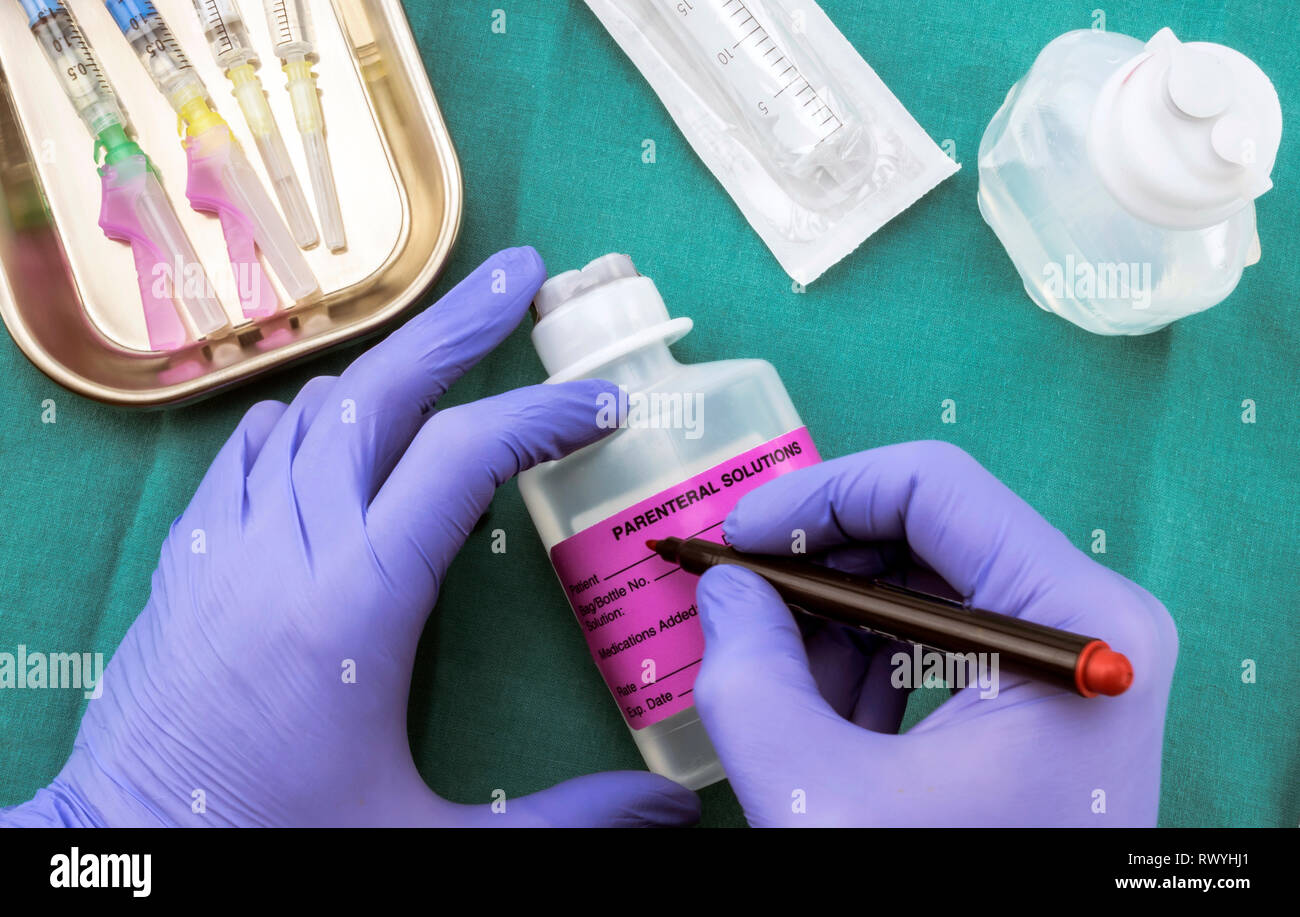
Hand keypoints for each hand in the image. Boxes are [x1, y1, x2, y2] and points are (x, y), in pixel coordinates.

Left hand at [1, 247, 698, 827]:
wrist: (132, 854)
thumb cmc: (278, 840)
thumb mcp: (430, 842)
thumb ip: (563, 820)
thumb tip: (671, 809)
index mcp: (358, 604)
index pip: (461, 459)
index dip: (540, 418)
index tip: (600, 411)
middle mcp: (288, 549)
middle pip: (379, 394)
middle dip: (457, 324)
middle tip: (518, 273)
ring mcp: (227, 545)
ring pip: (310, 411)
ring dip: (386, 378)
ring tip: (447, 363)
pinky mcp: (187, 560)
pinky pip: (248, 450)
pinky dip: (302, 421)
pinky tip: (331, 429)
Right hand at [693, 441, 1176, 825]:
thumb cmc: (939, 897)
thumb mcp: (816, 797)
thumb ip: (748, 677)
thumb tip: (723, 588)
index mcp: (1072, 619)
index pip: (930, 485)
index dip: (815, 496)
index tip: (735, 538)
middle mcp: (1093, 622)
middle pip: (928, 532)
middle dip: (817, 567)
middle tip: (736, 598)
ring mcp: (1077, 660)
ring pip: (928, 586)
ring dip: (835, 623)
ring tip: (772, 678)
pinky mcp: (1051, 698)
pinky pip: (945, 641)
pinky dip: (870, 665)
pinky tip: (822, 718)